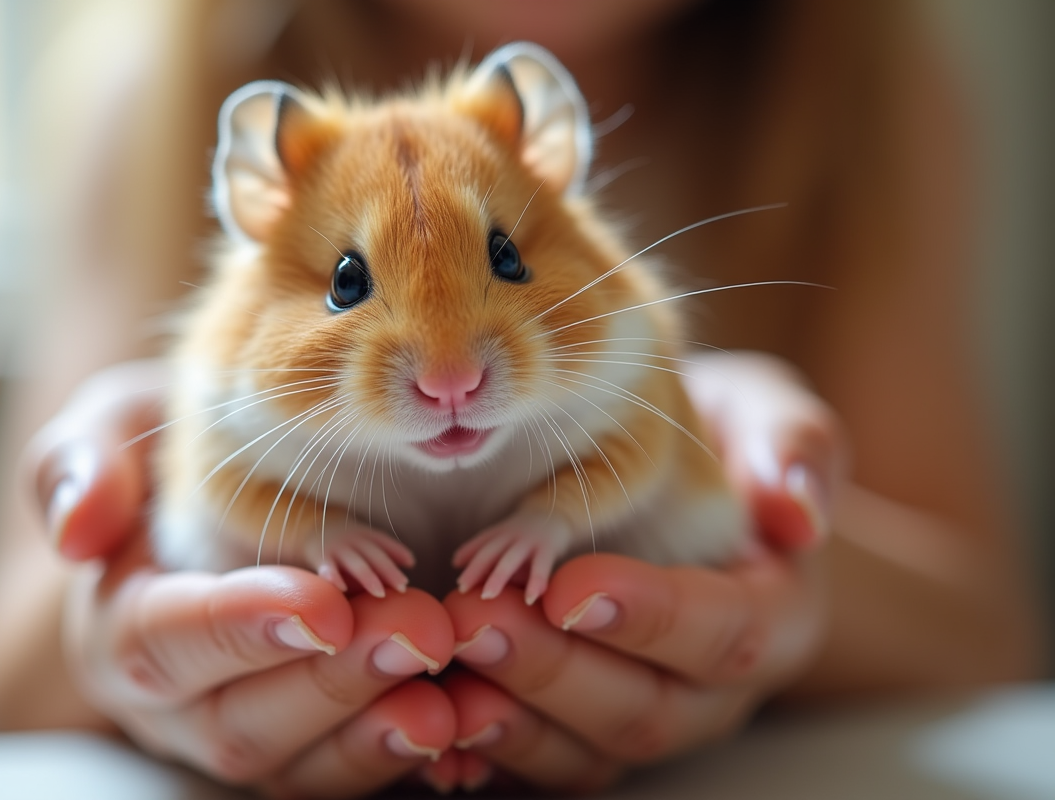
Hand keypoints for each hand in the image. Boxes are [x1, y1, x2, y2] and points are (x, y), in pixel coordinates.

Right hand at [29, 361, 457, 796]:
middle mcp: (179, 702)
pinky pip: (352, 772)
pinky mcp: (313, 746)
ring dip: (377, 736)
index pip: (167, 640)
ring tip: (451, 698)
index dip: (239, 627)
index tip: (322, 604)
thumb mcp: (115, 429)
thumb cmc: (173, 458)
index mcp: (125, 624)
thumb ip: (81, 461)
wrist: (219, 504)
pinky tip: (473, 723)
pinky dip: (413, 757)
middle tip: (417, 631)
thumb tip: (78, 530)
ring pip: (302, 767)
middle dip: (333, 682)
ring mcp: (248, 731)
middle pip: (241, 722)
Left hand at [438, 351, 842, 791]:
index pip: (721, 633)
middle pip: (644, 710)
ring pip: (584, 750)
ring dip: (509, 716)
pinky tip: (431, 713)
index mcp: (769, 617)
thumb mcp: (767, 417)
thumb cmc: (720, 442)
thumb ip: (793, 444)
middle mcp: (710, 689)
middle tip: (479, 616)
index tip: (569, 586)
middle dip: (556, 669)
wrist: (672, 484)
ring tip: (445, 665)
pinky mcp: (581, 731)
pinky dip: (482, 746)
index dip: (650, 617)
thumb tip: (797, 514)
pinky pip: (536, 760)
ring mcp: (643, 717)